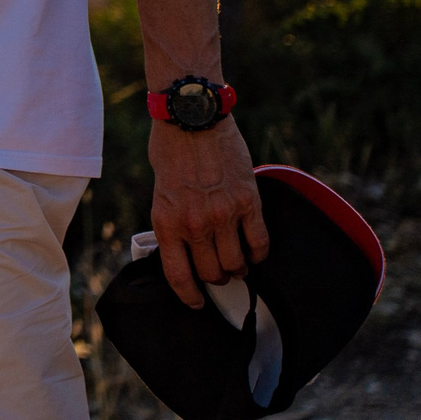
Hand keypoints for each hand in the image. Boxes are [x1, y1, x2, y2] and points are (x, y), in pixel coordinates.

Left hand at [149, 116, 268, 307]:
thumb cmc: (170, 150)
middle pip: (213, 273)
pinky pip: (260, 243)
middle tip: (220, 274)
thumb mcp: (160, 191)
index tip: (197, 302)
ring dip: (239, 268)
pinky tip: (255, 250)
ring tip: (238, 263)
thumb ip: (172, 219)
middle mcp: (195, 224)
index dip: (190, 296)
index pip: (179, 276)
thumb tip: (184, 246)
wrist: (191, 117)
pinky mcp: (248, 203)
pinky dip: (259, 253)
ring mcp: (224, 215)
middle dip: (217, 279)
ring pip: (238, 263)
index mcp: (167, 222)